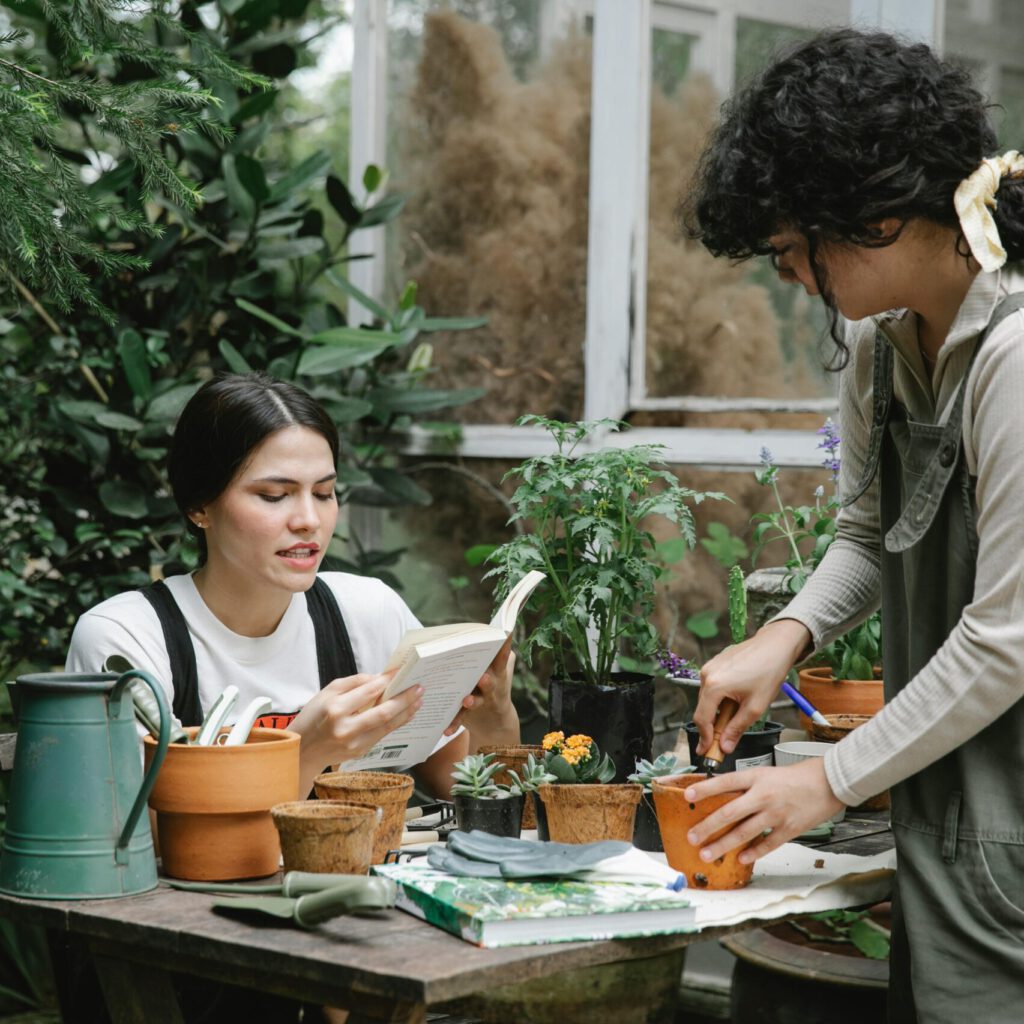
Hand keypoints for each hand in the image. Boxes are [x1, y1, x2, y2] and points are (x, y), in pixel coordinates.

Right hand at [290, 672, 422, 793]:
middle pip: (384, 711)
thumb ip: (353, 683)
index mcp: (335, 709)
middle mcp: (346, 728)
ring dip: (406, 711)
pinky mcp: (360, 752)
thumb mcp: (326, 692)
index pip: (369, 691)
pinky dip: (396, 722)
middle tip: (419, 687)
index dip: (388, 680)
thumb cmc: (313, 716)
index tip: (401, 672)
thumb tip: (379, 678)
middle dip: (405, 698)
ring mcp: (354, 743)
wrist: (302, 750)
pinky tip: (406, 713)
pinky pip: (383, 734)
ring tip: (419, 699)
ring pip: (387, 725)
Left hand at [444, 637, 515, 736]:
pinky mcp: (471, 714)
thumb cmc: (492, 684)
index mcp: (498, 671)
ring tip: (467, 700)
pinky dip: (454, 723)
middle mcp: (493, 686)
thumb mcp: (498, 668)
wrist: (495, 723)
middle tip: (484, 675)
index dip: (505, 644)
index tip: (506, 632)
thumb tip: (485, 629)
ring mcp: (483, 701)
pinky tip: (446, 730)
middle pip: (491, 681)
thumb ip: (494, 652)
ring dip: (473, 701)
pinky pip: (461, 718)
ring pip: (477, 700)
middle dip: (488, 679)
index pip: (502, 655)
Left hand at [682, 758, 843, 863]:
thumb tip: (720, 798)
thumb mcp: (765, 773)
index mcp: (756, 777)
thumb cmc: (793, 777)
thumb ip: (745, 786)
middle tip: (691, 836)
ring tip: (707, 854)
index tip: (687, 796)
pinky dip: (753, 853)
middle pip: (730, 812)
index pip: (725, 782)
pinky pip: (767, 844)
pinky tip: (741, 859)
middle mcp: (763, 795)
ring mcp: (776, 813)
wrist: (827, 783)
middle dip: (708, 826)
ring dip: (723, 845)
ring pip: (744, 832)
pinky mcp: (789, 829)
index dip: (705, 789)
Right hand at [694, 618, 809, 756]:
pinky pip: (713, 687)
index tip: (707, 753)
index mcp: (714, 686)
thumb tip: (725, 746)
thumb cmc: (768, 672)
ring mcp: (709, 667)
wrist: (775, 645)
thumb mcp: (755, 707)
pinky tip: (736, 700)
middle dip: (712, 727)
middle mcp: (706, 675)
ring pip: (708, 698)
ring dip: (718, 711)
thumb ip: (736, 729)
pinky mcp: (715, 663)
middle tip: (722, 743)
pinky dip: (720, 698)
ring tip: (737, 715)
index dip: (705, 738)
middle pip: (703, 709)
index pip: (702, 719)